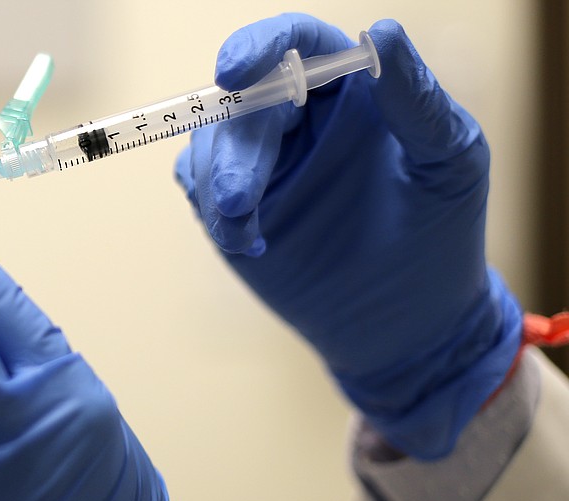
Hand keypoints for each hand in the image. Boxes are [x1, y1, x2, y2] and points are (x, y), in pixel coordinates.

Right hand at [174, 15, 520, 458]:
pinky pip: (198, 184)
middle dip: (233, 145)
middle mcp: (299, 115)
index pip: (296, 43)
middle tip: (240, 200)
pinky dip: (210, 208)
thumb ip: (416, 100)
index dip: (259, 46)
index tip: (234, 71)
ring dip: (216, 183)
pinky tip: (246, 242)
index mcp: (350, 87)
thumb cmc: (440, 234)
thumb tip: (381, 32)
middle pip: (242, 98)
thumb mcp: (449, 162)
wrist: (404, 321)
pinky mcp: (235, 206)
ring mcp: (263, 161)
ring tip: (244, 231)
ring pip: (209, 141)